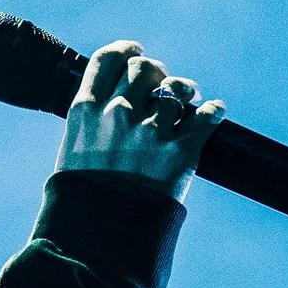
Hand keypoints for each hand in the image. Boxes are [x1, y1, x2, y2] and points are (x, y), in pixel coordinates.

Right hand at [55, 41, 225, 199]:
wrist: (100, 237)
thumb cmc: (81, 201)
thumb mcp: (71, 153)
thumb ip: (89, 126)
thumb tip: (106, 110)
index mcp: (85, 111)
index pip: (107, 60)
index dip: (125, 50)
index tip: (135, 50)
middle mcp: (117, 113)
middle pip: (144, 69)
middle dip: (157, 71)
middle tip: (163, 80)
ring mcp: (149, 132)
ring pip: (177, 89)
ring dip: (186, 89)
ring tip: (190, 95)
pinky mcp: (179, 153)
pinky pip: (206, 117)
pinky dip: (214, 111)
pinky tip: (216, 110)